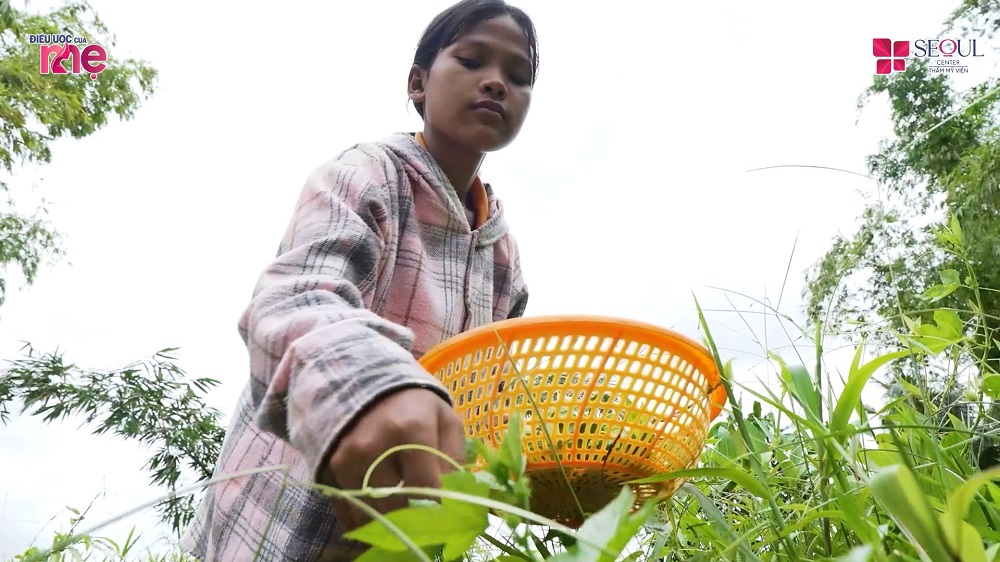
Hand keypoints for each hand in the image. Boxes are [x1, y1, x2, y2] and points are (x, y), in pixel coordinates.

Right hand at [320, 387, 465, 530]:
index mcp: (412, 430)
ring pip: (370, 515)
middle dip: (413, 520)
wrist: (368, 383)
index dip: (438, 511)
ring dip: (388, 523)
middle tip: (423, 524)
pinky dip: (366, 518)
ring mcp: (349, 459)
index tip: (444, 519)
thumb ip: (455, 461)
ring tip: (402, 517)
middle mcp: (375, 446)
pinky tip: (380, 510)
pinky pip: (349, 512)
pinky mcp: (331, 469)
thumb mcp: (446, 422)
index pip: (427, 490)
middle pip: (397, 507)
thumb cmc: (416, 406)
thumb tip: (455, 502)